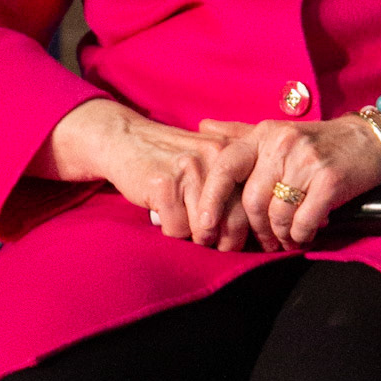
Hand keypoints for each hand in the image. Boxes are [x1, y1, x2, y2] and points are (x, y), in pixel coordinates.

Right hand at [30, 99, 247, 241]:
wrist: (124, 138)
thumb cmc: (170, 159)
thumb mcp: (208, 161)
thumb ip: (232, 186)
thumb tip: (255, 234)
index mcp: (233, 153)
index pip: (253, 206)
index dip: (245, 231)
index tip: (232, 238)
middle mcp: (216, 158)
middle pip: (234, 223)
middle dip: (221, 242)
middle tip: (206, 238)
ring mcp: (190, 170)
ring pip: (205, 230)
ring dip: (191, 234)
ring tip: (180, 217)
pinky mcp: (165, 185)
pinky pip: (177, 229)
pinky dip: (169, 227)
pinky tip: (161, 211)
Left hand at [194, 113, 380, 252]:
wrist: (369, 141)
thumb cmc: (317, 142)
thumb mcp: (277, 132)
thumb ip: (239, 133)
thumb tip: (203, 128)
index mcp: (263, 134)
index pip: (225, 166)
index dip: (211, 200)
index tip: (205, 228)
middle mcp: (282, 143)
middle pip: (251, 200)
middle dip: (254, 230)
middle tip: (263, 242)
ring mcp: (306, 161)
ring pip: (276, 214)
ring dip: (279, 236)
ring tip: (285, 240)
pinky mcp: (330, 179)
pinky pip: (303, 220)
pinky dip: (300, 235)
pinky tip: (304, 235)